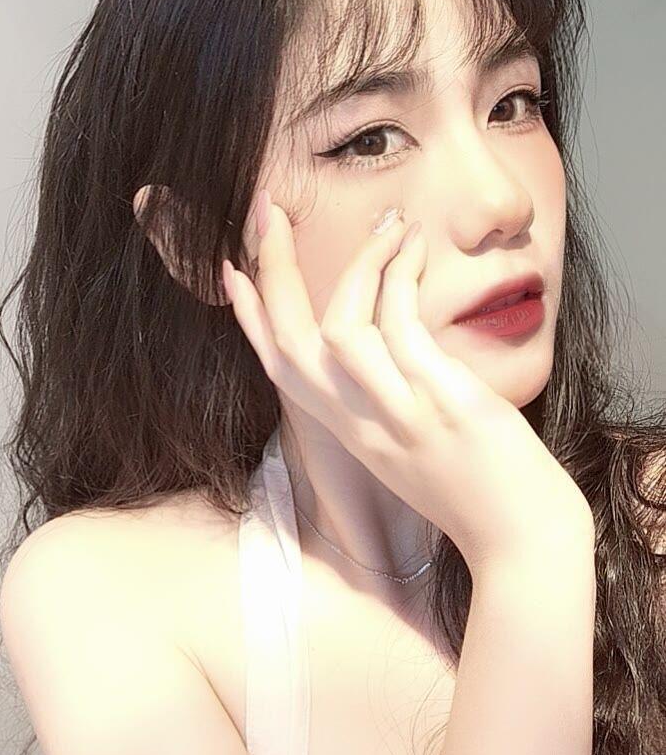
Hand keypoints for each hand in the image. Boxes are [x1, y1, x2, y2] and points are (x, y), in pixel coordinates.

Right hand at [223, 195, 593, 571]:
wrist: (522, 542)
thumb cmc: (477, 492)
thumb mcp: (412, 449)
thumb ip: (387, 404)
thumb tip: (391, 345)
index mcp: (349, 432)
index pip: (279, 370)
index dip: (249, 319)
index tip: (231, 272)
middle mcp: (360, 423)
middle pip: (291, 341)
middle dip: (274, 270)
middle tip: (271, 212)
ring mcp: (397, 413)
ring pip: (342, 327)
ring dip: (361, 263)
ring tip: (393, 223)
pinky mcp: (438, 401)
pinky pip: (402, 323)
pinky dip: (402, 274)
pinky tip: (415, 247)